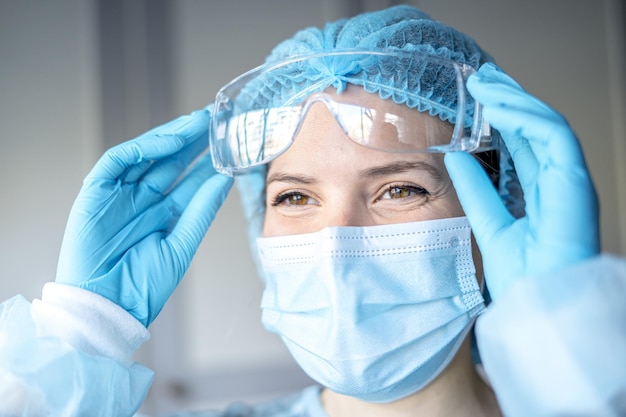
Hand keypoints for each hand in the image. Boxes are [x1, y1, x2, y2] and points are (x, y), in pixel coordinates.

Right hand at [56, 108, 232, 325]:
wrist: (107, 308)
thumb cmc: (143, 286)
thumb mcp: (181, 245)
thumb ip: (201, 210)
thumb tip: (224, 180)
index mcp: (163, 215)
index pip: (188, 180)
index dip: (207, 161)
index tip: (228, 144)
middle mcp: (142, 201)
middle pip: (169, 162)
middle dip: (191, 140)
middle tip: (214, 121)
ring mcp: (119, 195)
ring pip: (145, 155)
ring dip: (170, 137)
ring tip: (196, 122)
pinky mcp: (95, 193)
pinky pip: (117, 162)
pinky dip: (140, 149)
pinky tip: (167, 142)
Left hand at [444, 63, 599, 300]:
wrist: (540, 309)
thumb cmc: (522, 278)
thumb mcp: (489, 223)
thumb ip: (476, 189)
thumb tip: (455, 156)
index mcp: (543, 191)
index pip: (525, 143)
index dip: (504, 116)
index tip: (479, 96)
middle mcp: (559, 181)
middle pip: (537, 127)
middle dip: (510, 98)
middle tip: (481, 77)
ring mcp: (570, 181)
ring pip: (547, 124)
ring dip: (515, 100)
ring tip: (485, 84)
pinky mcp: (575, 184)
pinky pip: (554, 137)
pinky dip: (526, 118)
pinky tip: (498, 108)